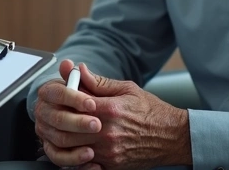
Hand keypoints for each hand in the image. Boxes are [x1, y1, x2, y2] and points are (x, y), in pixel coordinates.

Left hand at [40, 62, 192, 169]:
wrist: (172, 137)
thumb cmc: (151, 111)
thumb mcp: (126, 89)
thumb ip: (98, 82)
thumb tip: (77, 69)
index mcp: (109, 109)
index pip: (72, 104)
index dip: (62, 100)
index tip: (59, 97)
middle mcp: (107, 132)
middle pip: (67, 128)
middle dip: (58, 121)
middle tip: (56, 115)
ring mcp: (108, 152)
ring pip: (71, 148)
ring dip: (63, 139)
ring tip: (63, 130)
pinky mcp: (112, 166)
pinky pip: (84, 165)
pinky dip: (75, 157)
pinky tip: (75, 147)